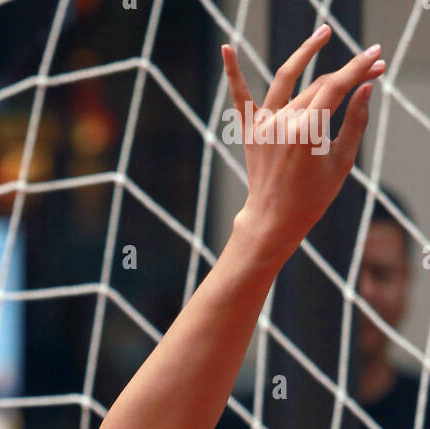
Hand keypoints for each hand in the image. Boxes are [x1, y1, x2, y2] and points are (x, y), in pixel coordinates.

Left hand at [224, 26, 383, 259]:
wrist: (273, 221)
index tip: (377, 58)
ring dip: (305, 53)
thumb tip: (366, 89)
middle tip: (372, 66)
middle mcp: (282, 124)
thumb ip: (355, 122)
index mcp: (306, 133)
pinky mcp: (248, 131)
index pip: (336, 88)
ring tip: (324, 32)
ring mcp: (262, 126)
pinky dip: (233, 72)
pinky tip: (228, 47)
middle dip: (347, 74)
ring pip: (288, 83)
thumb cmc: (312, 196)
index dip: (359, 70)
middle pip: (318, 87)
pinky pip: (240, 97)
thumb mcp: (342, 162)